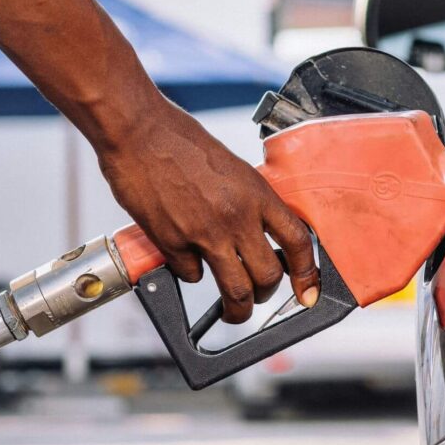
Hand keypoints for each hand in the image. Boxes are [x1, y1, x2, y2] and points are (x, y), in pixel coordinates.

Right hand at [96, 96, 319, 322]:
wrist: (138, 132)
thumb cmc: (180, 141)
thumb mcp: (231, 168)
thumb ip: (247, 202)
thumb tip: (257, 234)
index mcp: (256, 193)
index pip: (298, 242)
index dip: (306, 274)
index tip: (306, 291)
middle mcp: (237, 216)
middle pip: (268, 276)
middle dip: (265, 295)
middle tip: (258, 297)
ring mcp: (205, 233)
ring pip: (235, 290)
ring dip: (237, 309)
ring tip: (233, 312)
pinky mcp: (173, 243)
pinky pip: (191, 275)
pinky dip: (191, 273)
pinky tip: (185, 258)